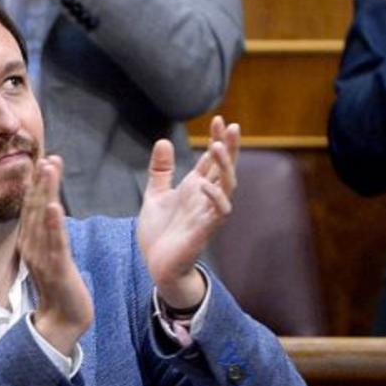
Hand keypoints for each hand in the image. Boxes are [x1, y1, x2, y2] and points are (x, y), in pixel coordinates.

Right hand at [17, 156, 92, 356]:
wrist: (63, 319)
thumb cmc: (59, 286)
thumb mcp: (50, 254)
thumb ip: (47, 234)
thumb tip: (49, 211)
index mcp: (31, 242)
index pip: (33, 208)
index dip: (38, 184)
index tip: (44, 161)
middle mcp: (32, 246)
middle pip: (36, 208)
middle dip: (42, 182)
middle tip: (47, 157)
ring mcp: (43, 257)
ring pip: (43, 220)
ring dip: (46, 193)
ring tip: (49, 170)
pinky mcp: (56, 269)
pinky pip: (55, 244)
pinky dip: (54, 224)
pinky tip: (55, 206)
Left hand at [137, 116, 237, 310]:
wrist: (158, 266)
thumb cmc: (160, 234)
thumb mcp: (155, 195)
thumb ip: (161, 171)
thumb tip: (163, 141)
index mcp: (196, 188)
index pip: (211, 160)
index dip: (216, 139)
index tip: (218, 119)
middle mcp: (206, 198)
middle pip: (225, 168)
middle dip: (229, 147)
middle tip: (231, 125)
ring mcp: (208, 213)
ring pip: (227, 186)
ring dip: (225, 167)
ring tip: (218, 146)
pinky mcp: (206, 230)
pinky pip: (219, 213)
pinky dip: (215, 198)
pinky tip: (208, 184)